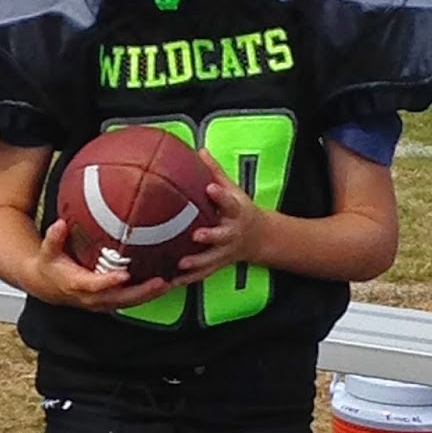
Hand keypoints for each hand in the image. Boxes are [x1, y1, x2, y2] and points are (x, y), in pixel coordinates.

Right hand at [26, 218, 170, 312]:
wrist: (48, 286)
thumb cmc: (50, 266)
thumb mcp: (47, 251)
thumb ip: (54, 238)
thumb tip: (60, 224)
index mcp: (76, 285)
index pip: (94, 286)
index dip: (109, 282)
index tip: (124, 275)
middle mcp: (91, 298)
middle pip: (119, 299)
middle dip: (141, 292)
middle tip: (161, 282)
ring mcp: (101, 303)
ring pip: (128, 302)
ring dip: (149, 295)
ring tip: (170, 284)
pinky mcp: (109, 302)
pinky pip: (130, 301)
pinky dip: (147, 295)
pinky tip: (164, 285)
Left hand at [174, 150, 265, 281]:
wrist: (260, 237)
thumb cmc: (240, 209)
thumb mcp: (233, 189)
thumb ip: (215, 172)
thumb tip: (200, 150)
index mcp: (236, 211)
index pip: (229, 201)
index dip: (221, 195)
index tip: (210, 188)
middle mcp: (232, 233)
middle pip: (222, 235)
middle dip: (211, 235)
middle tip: (196, 234)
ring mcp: (226, 251)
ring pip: (212, 259)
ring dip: (197, 263)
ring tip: (181, 264)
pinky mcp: (218, 264)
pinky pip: (202, 274)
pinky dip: (187, 280)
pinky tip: (171, 282)